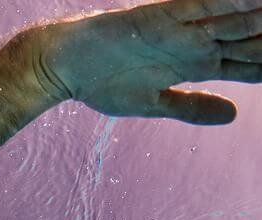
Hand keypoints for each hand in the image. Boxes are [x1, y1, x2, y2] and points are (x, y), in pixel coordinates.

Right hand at [25, 0, 261, 123]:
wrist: (68, 66)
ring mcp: (182, 27)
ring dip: (258, 18)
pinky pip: (201, 4)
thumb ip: (192, 108)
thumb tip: (234, 116)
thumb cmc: (104, 85)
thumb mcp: (153, 103)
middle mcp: (195, 43)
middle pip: (246, 40)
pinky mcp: (163, 14)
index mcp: (196, 66)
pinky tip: (252, 2)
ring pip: (232, 20)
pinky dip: (227, 2)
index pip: (244, 66)